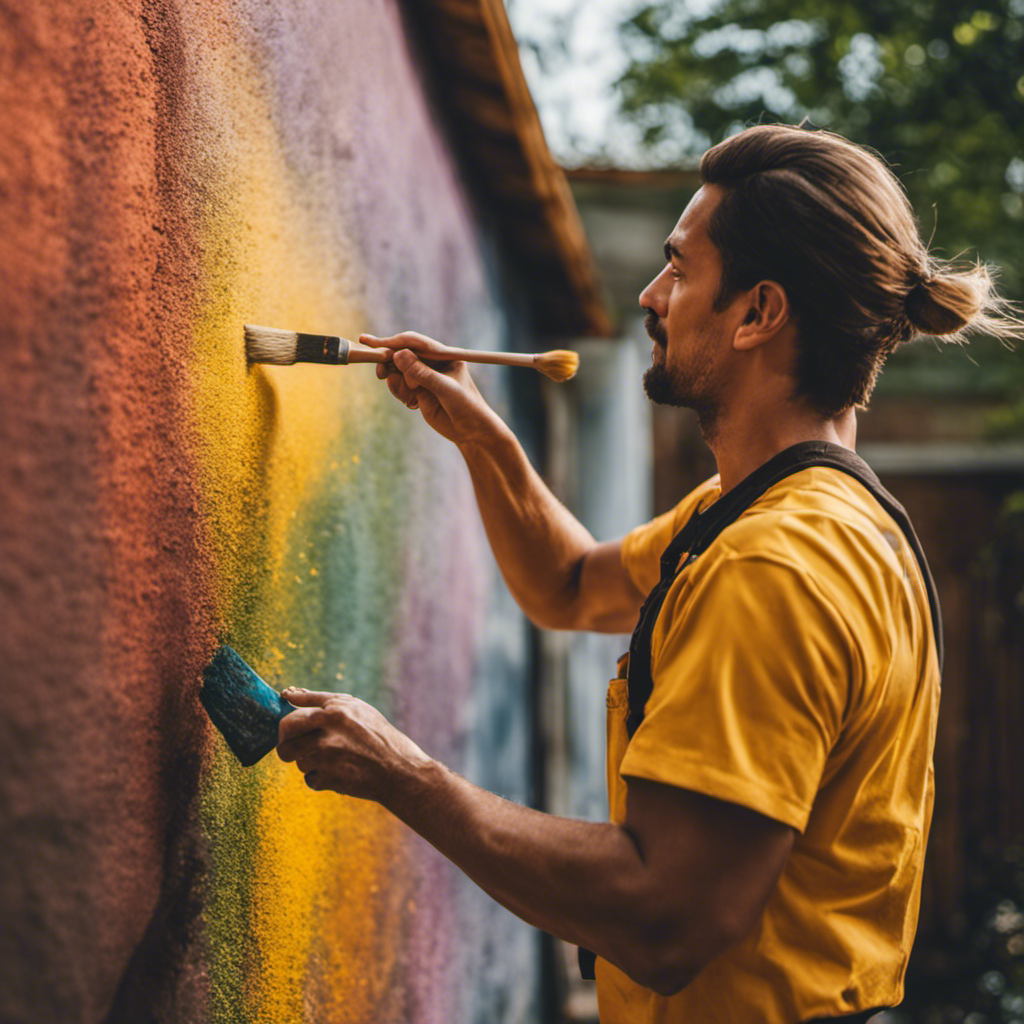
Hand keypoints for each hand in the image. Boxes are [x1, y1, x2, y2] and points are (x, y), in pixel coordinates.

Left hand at [276, 688, 432, 803]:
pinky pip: (309, 778)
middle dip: (285, 741)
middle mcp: (327, 728)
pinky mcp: (327, 776)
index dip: (288, 712)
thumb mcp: (358, 709)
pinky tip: (340, 774)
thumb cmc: (379, 737)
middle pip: (286, 731)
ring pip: (297, 758)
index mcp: (335, 709)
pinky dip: (321, 779)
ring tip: (335, 760)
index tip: (284, 708)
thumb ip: (324, 702)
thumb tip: (292, 693)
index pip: (298, 707)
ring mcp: (325, 753)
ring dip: (310, 762)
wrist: (399, 770)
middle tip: (293, 748)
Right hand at [360, 331, 504, 447]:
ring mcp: (424, 377)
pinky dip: (399, 392)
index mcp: (443, 355)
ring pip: (398, 371)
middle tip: (381, 374)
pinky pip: (399, 386)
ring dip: (396, 382)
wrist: (471, 431)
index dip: (392, 342)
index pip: (414, 343)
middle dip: (389, 363)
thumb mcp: (445, 388)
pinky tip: (412, 403)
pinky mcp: (418, 391)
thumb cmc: (465, 406)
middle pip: (402, 354)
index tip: (370, 342)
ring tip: (409, 396)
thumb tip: (398, 355)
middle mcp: (432, 363)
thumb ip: (422, 373)